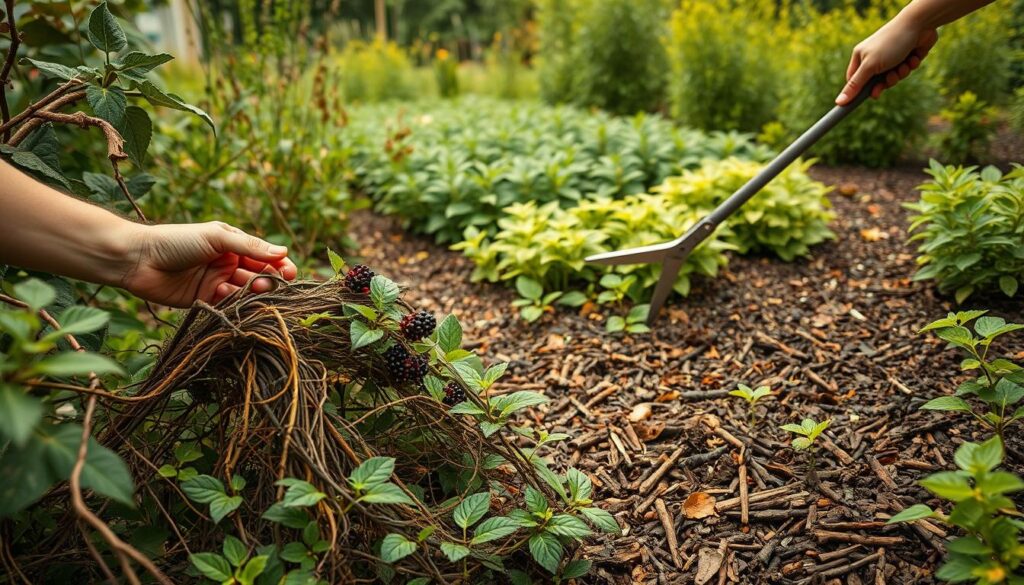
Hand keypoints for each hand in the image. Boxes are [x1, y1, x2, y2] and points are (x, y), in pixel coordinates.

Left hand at [120, 221, 297, 307]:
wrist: (139, 259)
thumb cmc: (177, 240)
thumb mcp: (217, 237)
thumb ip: (249, 247)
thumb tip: (284, 252)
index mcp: (233, 245)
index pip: (265, 256)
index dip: (280, 265)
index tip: (291, 273)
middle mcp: (228, 263)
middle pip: (259, 275)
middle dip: (268, 280)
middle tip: (268, 284)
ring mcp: (217, 282)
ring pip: (245, 291)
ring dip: (250, 290)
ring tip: (251, 289)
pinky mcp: (205, 300)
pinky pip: (227, 303)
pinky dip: (229, 299)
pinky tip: (221, 291)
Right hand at [836, 17, 936, 104]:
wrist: (919, 25)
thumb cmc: (890, 43)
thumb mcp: (870, 66)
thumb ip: (855, 85)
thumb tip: (839, 101)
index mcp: (861, 56)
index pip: (854, 80)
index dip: (858, 91)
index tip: (861, 102)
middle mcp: (874, 56)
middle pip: (875, 82)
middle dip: (885, 82)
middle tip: (890, 80)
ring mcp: (891, 57)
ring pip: (892, 77)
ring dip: (900, 74)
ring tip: (903, 64)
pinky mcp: (906, 56)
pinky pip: (905, 70)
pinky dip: (910, 66)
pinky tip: (913, 57)